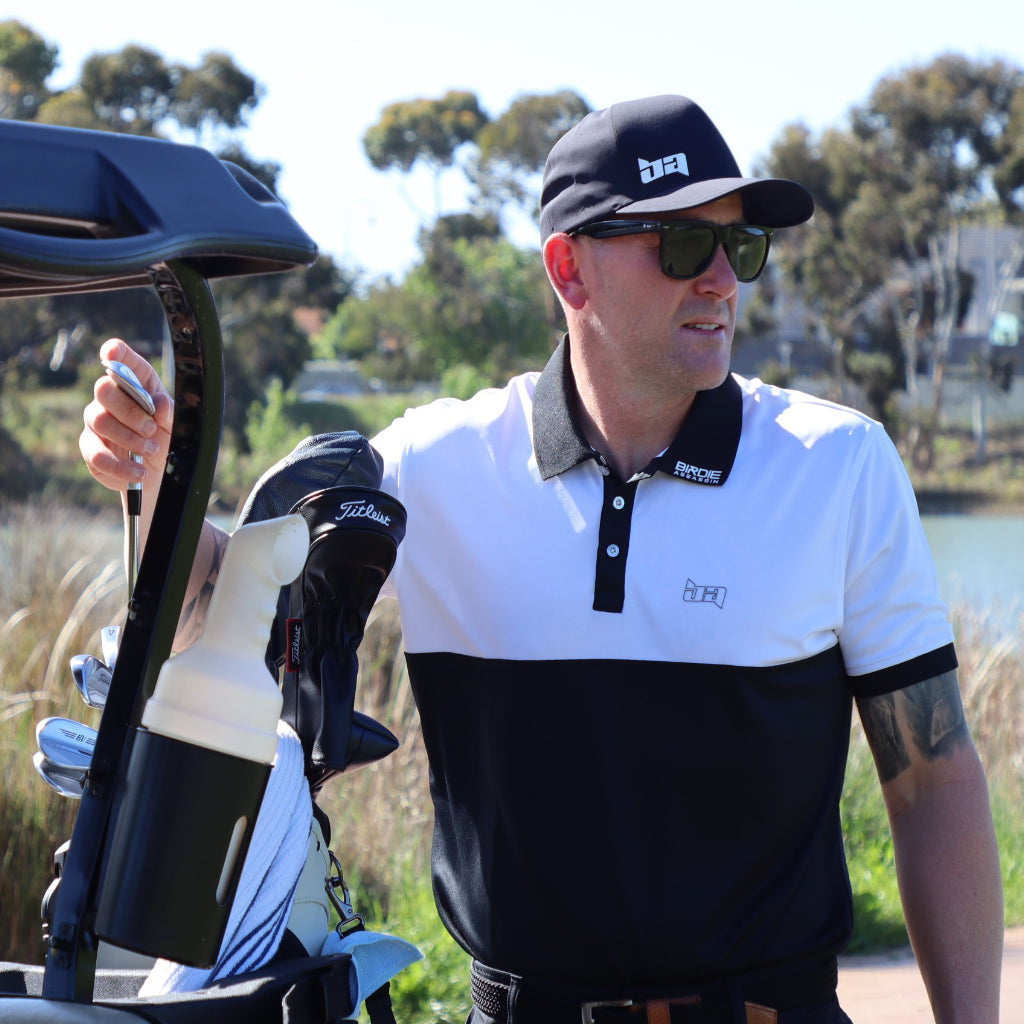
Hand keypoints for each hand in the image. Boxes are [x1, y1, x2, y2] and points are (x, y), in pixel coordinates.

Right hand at [80, 338, 172, 494]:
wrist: (158, 474)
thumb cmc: (167, 440)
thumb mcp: (177, 426)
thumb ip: (171, 413)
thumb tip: (159, 403)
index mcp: (136, 383)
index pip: (121, 359)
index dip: (115, 353)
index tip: (111, 353)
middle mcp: (111, 398)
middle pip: (104, 389)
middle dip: (130, 411)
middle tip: (151, 429)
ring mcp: (96, 421)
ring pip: (100, 420)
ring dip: (129, 438)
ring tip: (150, 450)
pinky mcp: (90, 447)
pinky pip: (97, 453)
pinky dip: (121, 465)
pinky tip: (138, 471)